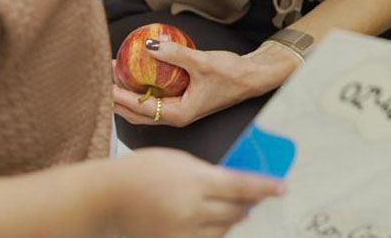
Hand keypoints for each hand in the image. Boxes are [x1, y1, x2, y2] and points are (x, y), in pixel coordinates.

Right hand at [109, 149, 283, 237]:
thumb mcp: (178, 160)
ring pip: (224, 228)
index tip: (282, 187)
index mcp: (195, 181)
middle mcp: (193, 209)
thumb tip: (233, 180)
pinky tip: (208, 221)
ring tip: (228, 207)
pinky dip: (213, 231)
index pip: (242, 185)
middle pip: (237, 210)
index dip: (265, 187)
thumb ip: (207, 171)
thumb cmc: (140, 172)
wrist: (108, 198)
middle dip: (248, 203)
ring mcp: (184, 232)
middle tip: (253, 197)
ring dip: (231, 218)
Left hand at [113, 41, 299, 127]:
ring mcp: (179, 110)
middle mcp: (176, 117)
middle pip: (138, 113)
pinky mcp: (182, 102)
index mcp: (179, 115)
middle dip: (118, 99)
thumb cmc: (231, 74)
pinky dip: (142, 89)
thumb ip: (174, 54)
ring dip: (128, 94)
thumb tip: (148, 45)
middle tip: (103, 78)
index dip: (119, 96)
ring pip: (145, 108)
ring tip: (115, 74)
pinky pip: (155, 98)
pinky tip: (135, 73)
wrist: (252, 77)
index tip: (104, 83)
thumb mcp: (201, 62)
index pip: (141, 108)